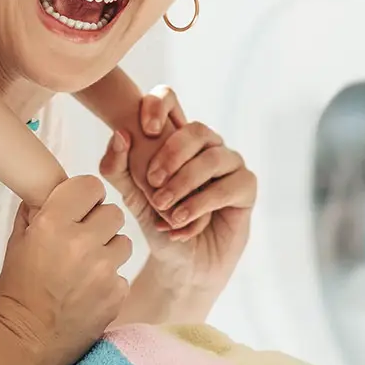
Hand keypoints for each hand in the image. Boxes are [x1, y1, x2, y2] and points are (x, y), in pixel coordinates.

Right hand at [0, 175, 129, 364]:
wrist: (27, 341)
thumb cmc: (17, 294)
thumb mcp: (17, 244)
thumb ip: (34, 213)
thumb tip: (47, 192)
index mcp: (53, 224)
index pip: (90, 185)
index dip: (85, 196)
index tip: (80, 207)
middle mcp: (82, 242)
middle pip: (113, 212)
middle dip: (99, 223)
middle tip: (83, 239)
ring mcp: (103, 269)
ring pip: (124, 242)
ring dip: (109, 250)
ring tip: (87, 267)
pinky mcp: (117, 293)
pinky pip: (123, 273)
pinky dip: (110, 279)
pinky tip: (89, 290)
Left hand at [99, 87, 254, 293]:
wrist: (182, 266)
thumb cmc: (159, 225)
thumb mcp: (132, 199)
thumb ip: (118, 170)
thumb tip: (119, 135)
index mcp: (175, 137)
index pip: (169, 98)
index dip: (158, 105)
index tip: (146, 130)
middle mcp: (205, 145)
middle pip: (195, 129)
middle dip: (171, 154)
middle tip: (152, 182)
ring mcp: (229, 163)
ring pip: (213, 157)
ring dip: (185, 183)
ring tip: (165, 209)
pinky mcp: (246, 186)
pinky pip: (230, 185)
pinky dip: (202, 204)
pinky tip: (182, 222)